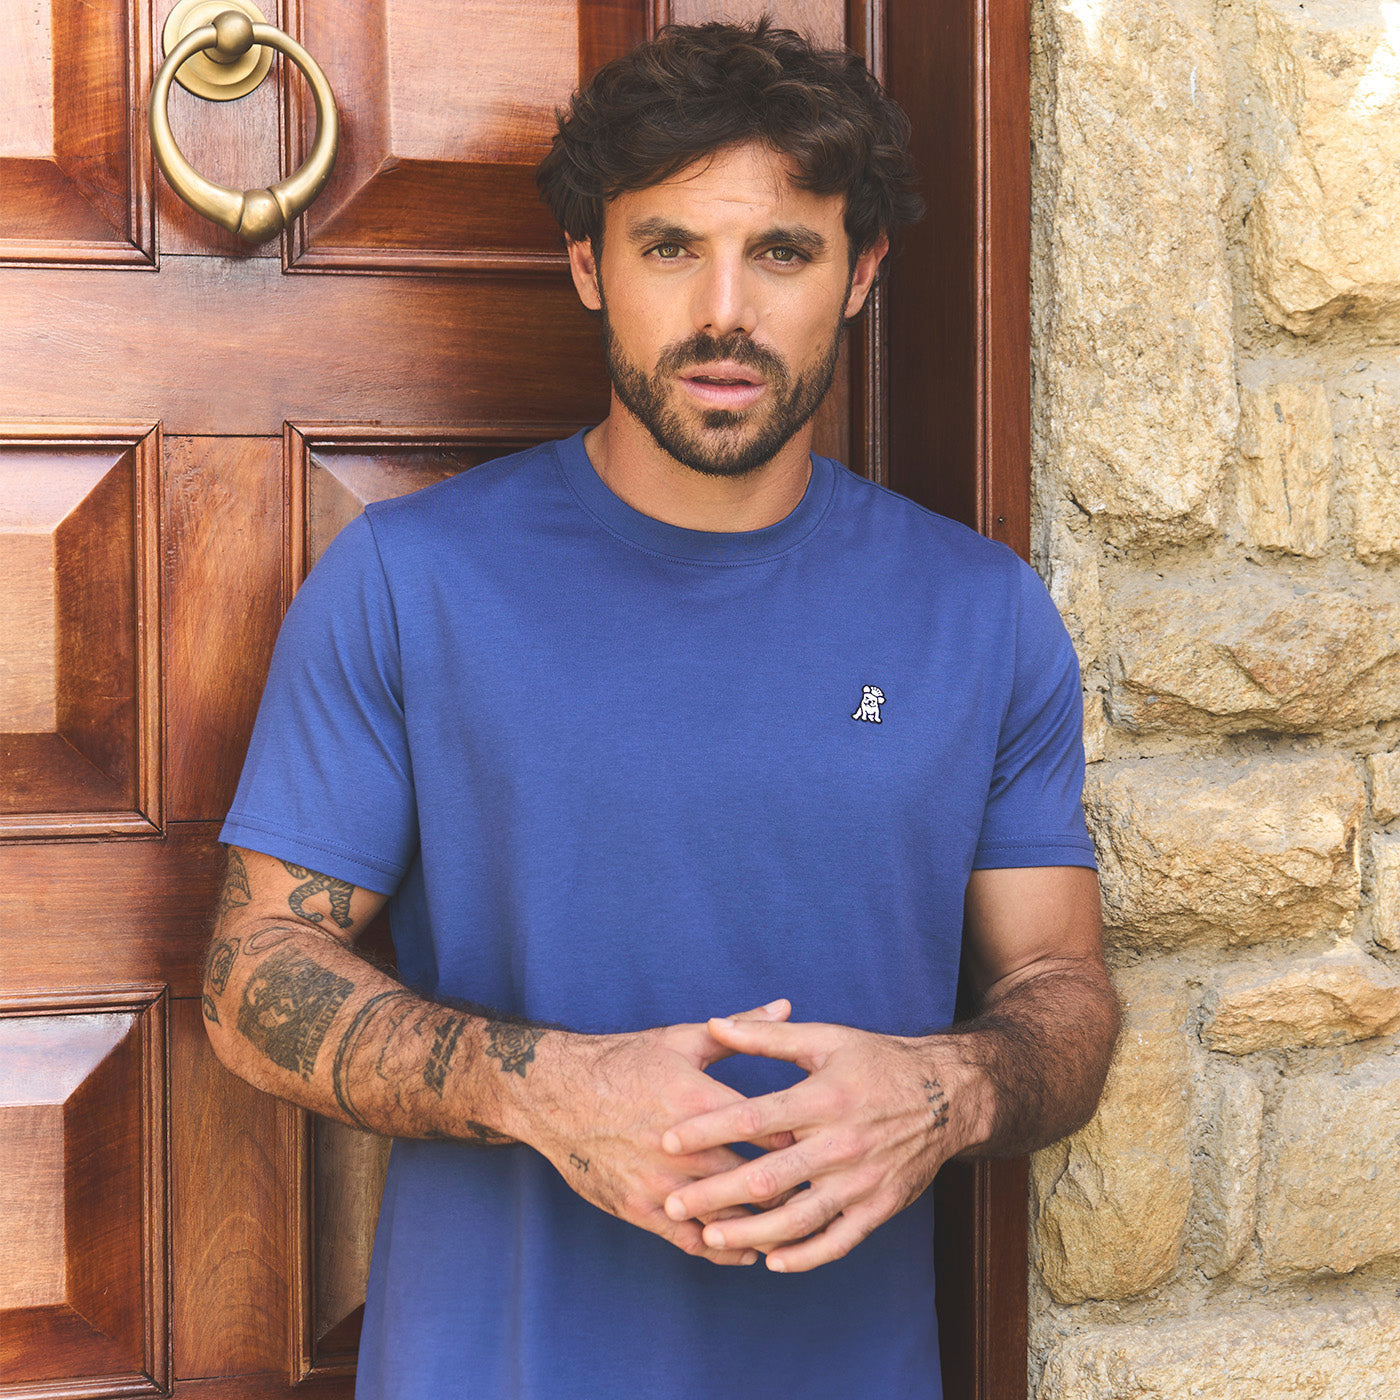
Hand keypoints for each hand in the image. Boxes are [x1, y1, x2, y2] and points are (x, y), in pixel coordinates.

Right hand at [525, 1001, 795, 1266]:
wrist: (556, 1095)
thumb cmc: (624, 1062)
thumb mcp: (682, 1040)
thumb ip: (741, 1030)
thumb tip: (786, 1006)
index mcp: (700, 1102)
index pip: (771, 1132)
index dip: (804, 1142)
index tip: (825, 1145)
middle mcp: (683, 1149)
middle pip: (757, 1183)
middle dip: (790, 1190)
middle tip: (816, 1190)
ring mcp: (660, 1184)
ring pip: (728, 1220)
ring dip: (761, 1226)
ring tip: (789, 1223)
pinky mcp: (639, 1210)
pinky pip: (692, 1243)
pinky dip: (725, 1249)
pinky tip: (746, 1248)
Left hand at [659, 1017, 987, 1272]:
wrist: (947, 1095)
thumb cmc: (877, 1062)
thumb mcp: (826, 1039)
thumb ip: (767, 1036)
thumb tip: (716, 1023)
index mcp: (823, 1098)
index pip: (754, 1118)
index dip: (708, 1131)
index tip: (668, 1141)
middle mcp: (841, 1143)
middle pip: (769, 1176)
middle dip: (716, 1193)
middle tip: (673, 1203)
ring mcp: (862, 1181)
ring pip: (798, 1219)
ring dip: (750, 1232)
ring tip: (710, 1236)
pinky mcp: (879, 1208)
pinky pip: (837, 1242)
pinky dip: (804, 1256)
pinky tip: (771, 1260)